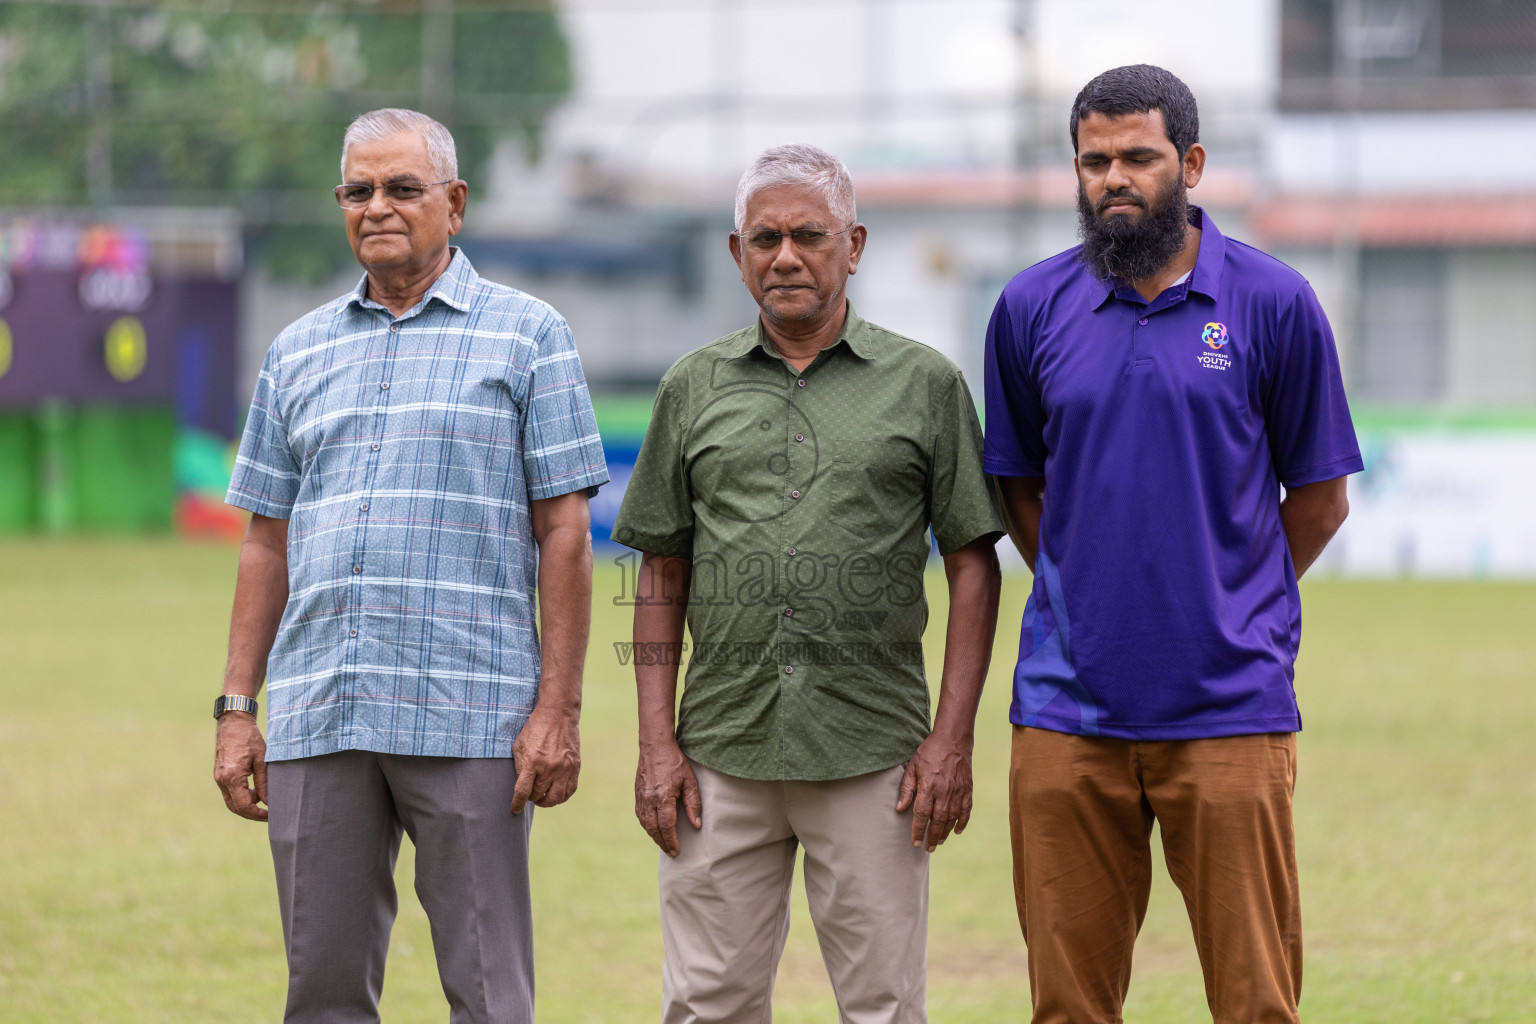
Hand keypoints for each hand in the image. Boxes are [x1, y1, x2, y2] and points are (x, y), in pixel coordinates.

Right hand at [214, 712, 267, 821]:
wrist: (233, 721)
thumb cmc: (249, 737)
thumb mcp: (262, 759)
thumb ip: (264, 782)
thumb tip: (268, 802)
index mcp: (232, 777)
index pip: (243, 806)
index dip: (257, 814)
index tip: (271, 816)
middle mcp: (222, 780)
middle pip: (235, 807)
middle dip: (251, 814)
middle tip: (268, 814)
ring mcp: (218, 778)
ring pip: (231, 801)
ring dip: (246, 806)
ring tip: (263, 801)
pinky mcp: (219, 774)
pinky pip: (229, 792)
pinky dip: (241, 796)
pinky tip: (254, 792)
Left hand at [511, 703, 580, 812]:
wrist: (558, 714)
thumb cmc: (535, 728)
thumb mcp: (519, 745)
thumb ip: (519, 767)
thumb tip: (521, 786)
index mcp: (533, 762)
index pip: (523, 792)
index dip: (517, 803)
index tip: (514, 808)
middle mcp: (550, 767)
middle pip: (538, 795)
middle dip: (531, 798)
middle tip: (529, 794)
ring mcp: (564, 768)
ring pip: (556, 798)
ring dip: (547, 801)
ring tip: (542, 797)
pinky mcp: (575, 766)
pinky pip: (570, 790)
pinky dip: (562, 797)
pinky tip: (556, 794)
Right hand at [634, 738, 701, 857]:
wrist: (655, 746)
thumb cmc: (675, 762)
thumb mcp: (690, 781)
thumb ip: (693, 804)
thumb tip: (696, 825)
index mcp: (663, 797)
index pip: (666, 826)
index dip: (672, 841)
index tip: (677, 851)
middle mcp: (649, 800)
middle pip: (654, 829)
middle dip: (663, 843)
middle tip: (672, 853)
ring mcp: (641, 797)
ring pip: (645, 824)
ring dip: (654, 836)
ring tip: (664, 844)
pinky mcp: (637, 794)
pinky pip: (641, 816)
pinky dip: (647, 826)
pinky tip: (654, 829)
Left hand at [896, 732, 973, 851]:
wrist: (953, 739)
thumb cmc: (929, 752)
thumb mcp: (912, 767)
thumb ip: (907, 788)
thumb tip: (900, 808)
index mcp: (928, 787)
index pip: (921, 815)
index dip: (918, 831)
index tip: (915, 843)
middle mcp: (944, 792)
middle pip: (937, 821)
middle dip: (932, 837)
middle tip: (928, 848)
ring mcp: (958, 792)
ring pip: (952, 819)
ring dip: (945, 832)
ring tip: (939, 841)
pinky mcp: (967, 789)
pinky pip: (966, 810)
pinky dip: (962, 822)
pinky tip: (957, 831)